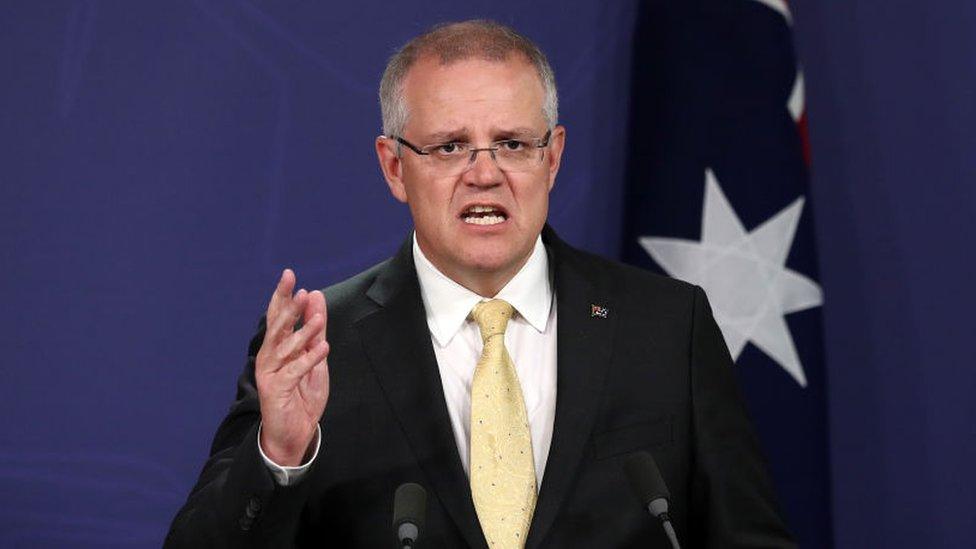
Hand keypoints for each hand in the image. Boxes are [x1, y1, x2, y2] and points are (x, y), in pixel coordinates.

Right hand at [255, 269, 329, 465]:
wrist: (294, 433)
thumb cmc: (302, 394)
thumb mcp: (314, 357)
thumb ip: (315, 328)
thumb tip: (314, 295)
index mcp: (277, 347)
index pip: (278, 316)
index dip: (282, 296)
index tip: (289, 275)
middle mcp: (269, 357)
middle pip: (277, 328)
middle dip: (288, 308)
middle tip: (300, 291)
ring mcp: (270, 373)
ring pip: (285, 347)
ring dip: (303, 332)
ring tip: (319, 319)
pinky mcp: (276, 390)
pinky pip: (295, 371)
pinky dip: (309, 359)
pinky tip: (323, 348)